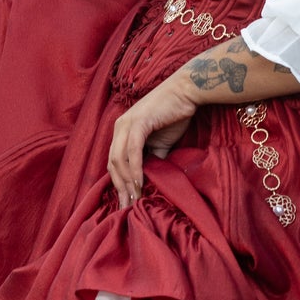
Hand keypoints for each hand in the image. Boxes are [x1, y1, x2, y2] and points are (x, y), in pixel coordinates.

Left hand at [108, 74, 200, 208]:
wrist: (186, 93)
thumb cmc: (175, 114)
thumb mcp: (161, 142)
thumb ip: (153, 157)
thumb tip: (151, 177)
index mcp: (122, 131)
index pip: (114, 162)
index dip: (119, 183)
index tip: (127, 202)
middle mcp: (119, 127)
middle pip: (112, 164)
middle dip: (120, 187)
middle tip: (128, 206)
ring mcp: (127, 123)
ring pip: (119, 159)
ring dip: (127, 181)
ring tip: (135, 198)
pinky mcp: (139, 122)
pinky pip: (132, 151)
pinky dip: (135, 168)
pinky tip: (140, 182)